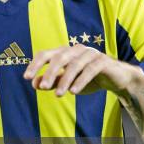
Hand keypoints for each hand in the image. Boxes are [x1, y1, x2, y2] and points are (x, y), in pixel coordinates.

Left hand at [23, 44, 143, 97]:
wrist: (116, 79)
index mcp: (66, 52)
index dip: (35, 65)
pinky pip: (90, 69)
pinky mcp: (103, 61)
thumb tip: (35, 83)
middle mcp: (77, 49)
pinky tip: (73, 92)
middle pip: (59, 58)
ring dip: (64, 80)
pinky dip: (81, 81)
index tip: (27, 77)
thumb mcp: (68, 83)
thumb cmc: (89, 79)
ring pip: (74, 64)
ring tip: (58, 94)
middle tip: (41, 88)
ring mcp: (91, 53)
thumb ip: (52, 81)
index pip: (46, 54)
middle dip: (49, 73)